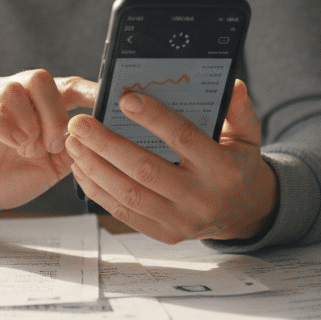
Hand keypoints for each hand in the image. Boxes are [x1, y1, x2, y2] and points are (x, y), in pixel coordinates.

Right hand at [0, 70, 97, 222]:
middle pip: (40, 78)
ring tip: (27, 149)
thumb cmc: (7, 175)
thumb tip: (101, 136)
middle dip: (54, 112)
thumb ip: (74, 149)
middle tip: (52, 144)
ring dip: (28, 123)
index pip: (68, 85)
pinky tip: (12, 142)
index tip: (112, 99)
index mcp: (37, 104)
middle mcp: (12, 95)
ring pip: (13, 89)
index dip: (90, 90)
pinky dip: (2, 125)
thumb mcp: (51, 167)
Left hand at [65, 80, 277, 243]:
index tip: (125, 98)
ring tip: (73, 142)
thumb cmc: (236, 164)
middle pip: (145, 169)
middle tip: (80, 123)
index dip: (153, 118)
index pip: (183, 138)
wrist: (241, 212)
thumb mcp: (247, 136)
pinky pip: (123, 211)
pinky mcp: (163, 234)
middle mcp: (201, 198)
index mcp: (222, 169)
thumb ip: (239, 110)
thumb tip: (233, 85)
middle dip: (107, 144)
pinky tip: (82, 168)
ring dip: (95, 167)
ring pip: (128, 193)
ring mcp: (180, 220)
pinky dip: (98, 189)